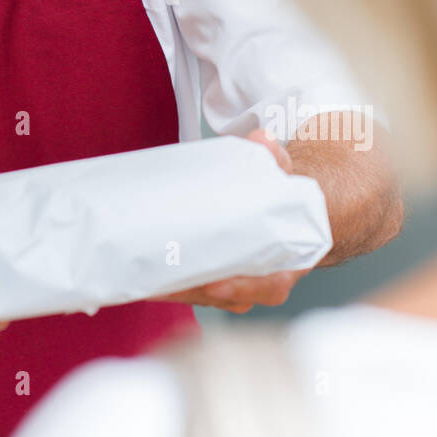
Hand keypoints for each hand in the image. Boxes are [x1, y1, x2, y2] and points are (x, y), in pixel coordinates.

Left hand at [151, 129, 310, 313]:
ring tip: (148, 280)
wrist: (280, 205)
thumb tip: (264, 139)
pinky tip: (147, 278)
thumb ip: (275, 157)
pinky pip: (195, 288)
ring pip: (208, 296)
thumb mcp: (283, 172)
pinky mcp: (215, 278)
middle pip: (230, 296)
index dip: (244, 288)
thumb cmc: (280, 194)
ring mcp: (238, 283)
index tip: (215, 284)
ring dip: (178, 291)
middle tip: (165, 280)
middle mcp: (263, 278)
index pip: (271, 285)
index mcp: (289, 260)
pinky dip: (172, 286)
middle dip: (196, 290)